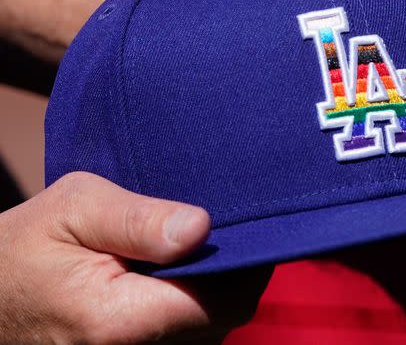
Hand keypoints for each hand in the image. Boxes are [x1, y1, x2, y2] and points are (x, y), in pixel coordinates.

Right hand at [0, 172, 270, 343]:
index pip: (223, 302)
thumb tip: (201, 228)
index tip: (246, 229)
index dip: (246, 266)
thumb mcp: (73, 209)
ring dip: (210, 293)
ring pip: (207, 331)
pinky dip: (190, 307)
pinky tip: (174, 279)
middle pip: (221, 319)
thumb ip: (139, 219)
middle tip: (217, 232)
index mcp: (120, 321)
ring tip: (189, 254)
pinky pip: (185, 337)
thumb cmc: (24, 248)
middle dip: (231, 275)